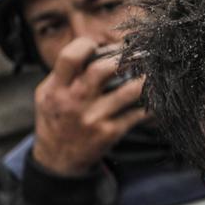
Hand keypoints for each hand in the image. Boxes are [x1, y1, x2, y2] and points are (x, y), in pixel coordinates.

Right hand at [30, 35, 145, 176]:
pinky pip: (137, 114)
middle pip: (103, 70)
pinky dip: (150, 105)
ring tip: (154, 72)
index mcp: (56, 88)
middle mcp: (75, 101)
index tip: (98, 45)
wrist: (57, 160)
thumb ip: (64, 73)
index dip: (86, 45)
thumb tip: (94, 50)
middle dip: (124, 58)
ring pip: (128, 92)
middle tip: (138, 54)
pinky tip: (156, 98)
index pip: (70, 57)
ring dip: (145, 80)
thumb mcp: (48, 95)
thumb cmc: (55, 120)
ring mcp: (94, 118)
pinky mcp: (110, 133)